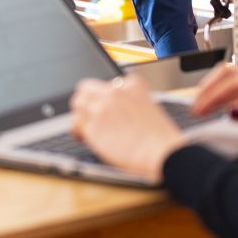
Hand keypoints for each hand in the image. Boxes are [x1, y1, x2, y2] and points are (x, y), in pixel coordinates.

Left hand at [70, 75, 187, 184]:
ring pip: (77, 103)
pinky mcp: (92, 127)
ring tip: (86, 127)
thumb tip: (116, 110)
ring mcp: (101, 108)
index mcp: (131, 85)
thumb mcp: (150, 107)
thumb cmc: (161, 139)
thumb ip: (131, 103)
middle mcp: (114, 92)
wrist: (163, 154)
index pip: (108, 83)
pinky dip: (77, 130)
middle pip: (86, 87)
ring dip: (81, 114)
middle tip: (91, 115)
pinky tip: (84, 137)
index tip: (107, 107)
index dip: (106, 97)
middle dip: (87, 101)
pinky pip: (75, 123)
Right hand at [192, 64, 237, 140]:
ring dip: (213, 91)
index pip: (233, 82)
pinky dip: (223, 98)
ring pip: (230, 80)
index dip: (213, 96)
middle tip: (194, 108)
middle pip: (227, 73)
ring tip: (200, 107)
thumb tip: (232, 111)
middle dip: (207, 89)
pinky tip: (217, 108)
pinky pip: (237, 91)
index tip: (198, 110)